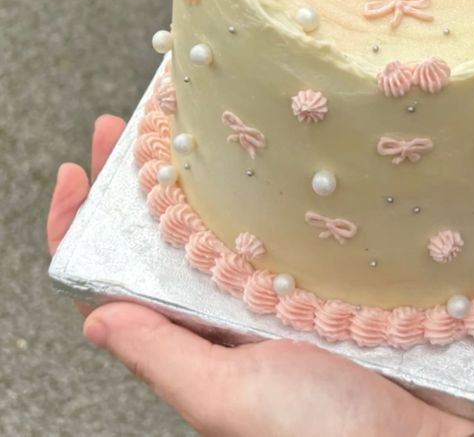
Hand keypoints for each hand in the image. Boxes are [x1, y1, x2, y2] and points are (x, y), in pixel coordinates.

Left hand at [48, 116, 473, 436]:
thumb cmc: (327, 436)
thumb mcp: (229, 397)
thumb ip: (165, 355)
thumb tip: (95, 318)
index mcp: (207, 332)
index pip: (128, 278)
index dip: (92, 225)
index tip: (81, 169)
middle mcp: (246, 300)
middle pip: (184, 228)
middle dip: (158, 171)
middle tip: (145, 116)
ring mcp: (300, 278)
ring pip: (248, 212)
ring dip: (229, 163)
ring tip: (212, 111)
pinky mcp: (349, 267)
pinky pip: (311, 214)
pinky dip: (297, 178)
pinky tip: (296, 142)